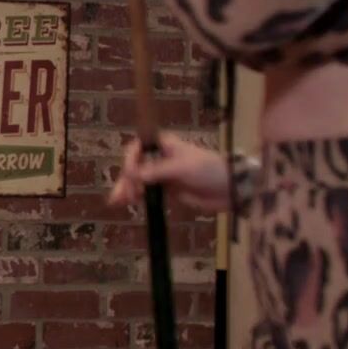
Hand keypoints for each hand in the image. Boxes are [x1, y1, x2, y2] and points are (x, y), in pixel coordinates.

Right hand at [107, 134, 230, 214]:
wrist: (229, 188)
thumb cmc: (208, 170)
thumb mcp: (183, 168)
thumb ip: (158, 171)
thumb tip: (134, 175)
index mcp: (165, 145)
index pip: (139, 147)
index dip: (131, 160)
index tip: (131, 175)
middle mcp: (160, 157)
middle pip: (135, 165)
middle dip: (126, 179)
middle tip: (125, 195)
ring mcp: (163, 174)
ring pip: (138, 180)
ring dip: (127, 189)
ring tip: (118, 202)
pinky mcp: (167, 189)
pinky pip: (146, 191)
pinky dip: (135, 196)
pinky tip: (125, 204)